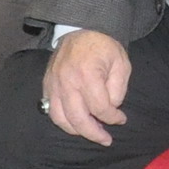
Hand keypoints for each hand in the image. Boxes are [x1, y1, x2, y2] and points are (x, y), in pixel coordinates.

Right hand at [42, 29, 131, 145]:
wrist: (81, 28)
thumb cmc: (104, 46)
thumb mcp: (121, 63)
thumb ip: (118, 89)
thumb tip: (110, 109)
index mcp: (88, 74)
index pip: (100, 108)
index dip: (113, 118)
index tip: (121, 119)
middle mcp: (67, 81)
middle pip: (78, 119)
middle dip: (94, 133)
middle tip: (106, 140)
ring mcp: (54, 84)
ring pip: (60, 118)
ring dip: (76, 130)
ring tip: (90, 132)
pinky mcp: (47, 84)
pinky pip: (50, 110)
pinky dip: (62, 120)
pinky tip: (75, 123)